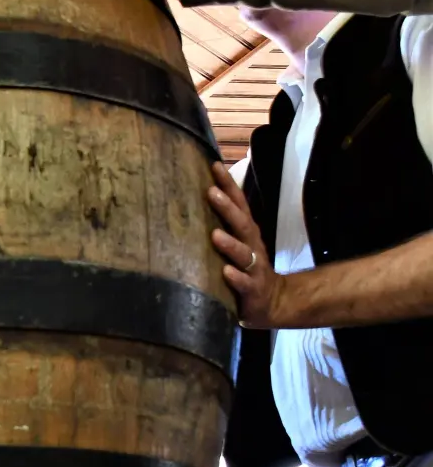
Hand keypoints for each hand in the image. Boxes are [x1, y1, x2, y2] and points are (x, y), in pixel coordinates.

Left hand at [207, 162, 287, 328]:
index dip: (229, 185)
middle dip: (228, 208)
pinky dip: (236, 278)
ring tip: (215, 235)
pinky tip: (225, 272)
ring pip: (244, 254)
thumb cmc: (246, 267)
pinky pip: (245, 284)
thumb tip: (193, 198)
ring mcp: (254, 269)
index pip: (239, 205)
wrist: (274, 301)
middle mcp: (252, 246)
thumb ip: (220, 224)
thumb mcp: (236, 244)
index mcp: (246, 233)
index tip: (214, 165)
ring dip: (230, 244)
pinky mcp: (253, 291)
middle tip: (211, 192)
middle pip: (242, 224)